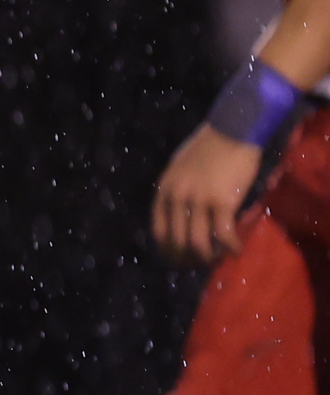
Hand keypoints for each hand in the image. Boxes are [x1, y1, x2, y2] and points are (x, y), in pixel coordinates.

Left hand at [153, 124, 265, 265]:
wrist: (231, 130)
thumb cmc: (208, 146)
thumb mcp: (179, 168)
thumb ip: (177, 189)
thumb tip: (182, 212)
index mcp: (164, 190)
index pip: (158, 230)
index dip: (167, 249)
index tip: (178, 258)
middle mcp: (177, 198)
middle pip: (177, 240)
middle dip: (188, 258)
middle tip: (200, 264)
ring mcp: (198, 201)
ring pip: (198, 242)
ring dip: (208, 256)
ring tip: (218, 259)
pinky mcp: (222, 202)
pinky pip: (223, 234)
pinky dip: (230, 246)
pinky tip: (236, 250)